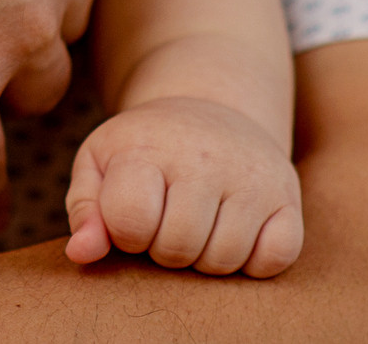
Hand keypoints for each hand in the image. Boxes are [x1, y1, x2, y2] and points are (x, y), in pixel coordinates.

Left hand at [64, 96, 302, 274]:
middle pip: (177, 247)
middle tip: (167, 221)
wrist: (211, 106)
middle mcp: (205, 157)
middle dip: (164, 249)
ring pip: (223, 260)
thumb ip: (85, 209)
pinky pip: (275, 259)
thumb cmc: (147, 147)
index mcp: (149, 146)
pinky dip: (254, 261)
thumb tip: (80, 253)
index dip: (126, 233)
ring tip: (198, 224)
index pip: (130, 221)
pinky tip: (236, 232)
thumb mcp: (101, 162)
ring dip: (205, 258)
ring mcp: (252, 175)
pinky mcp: (288, 195)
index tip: (132, 215)